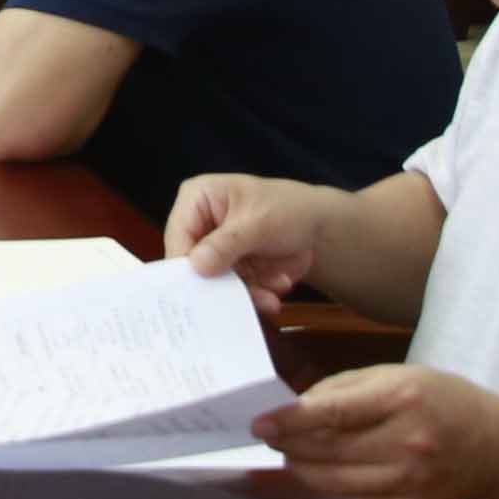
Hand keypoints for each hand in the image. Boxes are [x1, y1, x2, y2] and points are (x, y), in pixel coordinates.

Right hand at [163, 172, 337, 303]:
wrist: (320, 226)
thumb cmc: (287, 208)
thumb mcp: (258, 223)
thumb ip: (226, 244)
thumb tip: (196, 265)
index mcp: (197, 200)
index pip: (178, 236)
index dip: (184, 264)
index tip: (197, 290)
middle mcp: (201, 227)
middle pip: (193, 264)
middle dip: (222, 284)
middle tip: (243, 298)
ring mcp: (217, 252)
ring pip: (217, 284)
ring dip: (247, 292)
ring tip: (271, 296)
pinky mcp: (233, 271)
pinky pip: (236, 291)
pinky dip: (259, 294)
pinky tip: (279, 285)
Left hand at [253, 362, 498, 498]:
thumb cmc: (444, 401)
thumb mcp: (398, 376)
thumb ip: (344, 391)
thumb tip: (293, 410)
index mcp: (402, 399)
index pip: (332, 414)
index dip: (289, 421)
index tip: (259, 424)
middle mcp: (407, 444)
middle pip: (327, 452)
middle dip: (290, 447)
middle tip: (272, 438)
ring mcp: (411, 483)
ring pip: (335, 483)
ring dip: (306, 470)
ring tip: (295, 456)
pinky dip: (341, 486)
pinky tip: (340, 471)